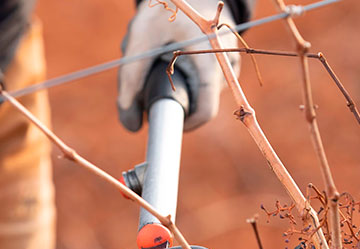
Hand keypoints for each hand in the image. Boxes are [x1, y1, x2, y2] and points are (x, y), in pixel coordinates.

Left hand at [118, 0, 240, 131]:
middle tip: (152, 72)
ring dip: (177, 81)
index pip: (204, 113)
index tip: (162, 120)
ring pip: (200, 91)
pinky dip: (185, 73)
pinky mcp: (227, 62)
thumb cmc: (166, 9)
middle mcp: (227, 66)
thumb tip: (130, 126)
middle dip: (173, 95)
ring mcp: (230, 64)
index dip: (182, 125)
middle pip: (198, 102)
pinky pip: (204, 80)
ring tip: (164, 53)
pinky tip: (176, 52)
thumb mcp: (141, 38)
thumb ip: (129, 81)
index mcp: (212, 61)